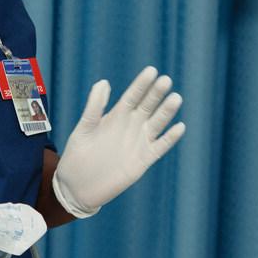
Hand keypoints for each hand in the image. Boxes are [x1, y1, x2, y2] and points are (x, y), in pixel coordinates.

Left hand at [51, 66, 185, 217]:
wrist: (78, 186)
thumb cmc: (77, 155)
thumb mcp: (84, 128)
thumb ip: (95, 107)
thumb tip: (103, 82)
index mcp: (116, 116)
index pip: (133, 95)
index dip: (142, 84)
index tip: (152, 71)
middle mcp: (131, 126)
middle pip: (148, 106)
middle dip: (156, 93)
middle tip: (165, 80)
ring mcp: (138, 142)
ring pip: (157, 123)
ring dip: (166, 112)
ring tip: (175, 98)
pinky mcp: (143, 160)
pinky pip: (160, 147)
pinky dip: (170, 138)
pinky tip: (179, 127)